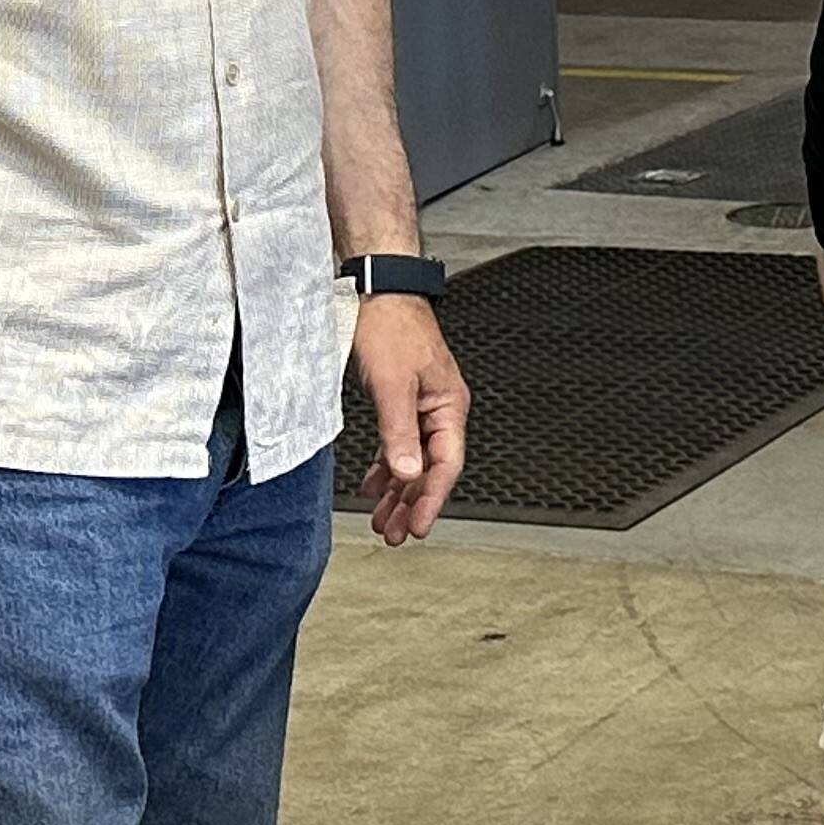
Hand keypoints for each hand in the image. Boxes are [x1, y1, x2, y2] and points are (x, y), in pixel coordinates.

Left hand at [352, 294, 467, 542]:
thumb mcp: (392, 385)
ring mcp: (420, 406)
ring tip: (382, 520)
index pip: (446, 465)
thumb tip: (407, 475)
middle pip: (430, 468)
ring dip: (398, 491)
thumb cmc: (390, 327)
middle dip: (412, 504)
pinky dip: (386, 467)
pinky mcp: (400, 400)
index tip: (415, 527)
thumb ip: (398, 433)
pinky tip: (374, 486)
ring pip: (413, 460)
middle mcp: (439, 409)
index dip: (430, 500)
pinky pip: (398, 445)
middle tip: (395, 533)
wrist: (376, 291)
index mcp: (449, 405)